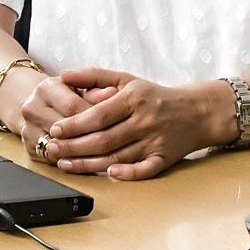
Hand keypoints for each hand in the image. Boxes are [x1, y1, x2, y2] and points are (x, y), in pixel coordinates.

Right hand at [15, 72, 113, 160]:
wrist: (37, 103)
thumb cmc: (66, 94)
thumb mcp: (81, 85)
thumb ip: (96, 89)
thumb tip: (112, 93)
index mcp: (46, 88)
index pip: (72, 107)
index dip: (96, 117)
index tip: (115, 122)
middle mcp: (32, 109)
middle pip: (64, 130)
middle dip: (90, 137)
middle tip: (113, 142)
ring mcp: (27, 131)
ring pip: (59, 148)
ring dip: (81, 153)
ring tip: (104, 153)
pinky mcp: (29, 149)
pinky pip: (54, 160)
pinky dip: (72, 162)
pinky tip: (89, 160)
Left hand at [45, 68, 222, 180]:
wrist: (197, 111)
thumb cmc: (155, 96)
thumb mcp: (127, 79)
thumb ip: (95, 76)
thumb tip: (63, 75)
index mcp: (134, 98)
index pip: (98, 115)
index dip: (75, 124)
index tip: (56, 129)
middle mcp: (145, 120)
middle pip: (104, 139)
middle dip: (74, 147)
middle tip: (52, 149)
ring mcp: (155, 141)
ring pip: (117, 156)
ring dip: (89, 163)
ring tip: (65, 164)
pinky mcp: (164, 158)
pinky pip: (144, 170)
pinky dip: (127, 174)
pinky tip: (108, 175)